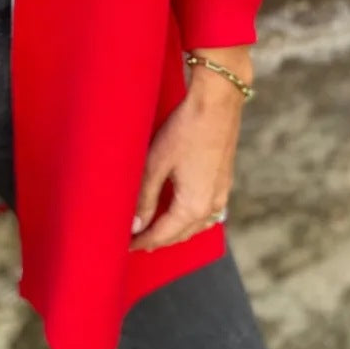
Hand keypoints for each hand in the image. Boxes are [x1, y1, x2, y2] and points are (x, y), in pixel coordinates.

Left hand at [129, 46, 251, 251]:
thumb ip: (145, 197)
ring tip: (153, 229)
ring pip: (196, 225)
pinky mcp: (224, 181)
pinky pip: (206, 212)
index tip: (125, 246)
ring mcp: (222, 194)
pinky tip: (179, 210)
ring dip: (174, 230)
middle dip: (158, 239)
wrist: (218, 102)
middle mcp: (212, 206)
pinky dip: (189, 218)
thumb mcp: (157, 164)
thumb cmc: (185, 129)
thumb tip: (135, 225)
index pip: (163, 235)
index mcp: (194, 206)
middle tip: (135, 241)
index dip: (142, 242)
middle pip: (181, 234)